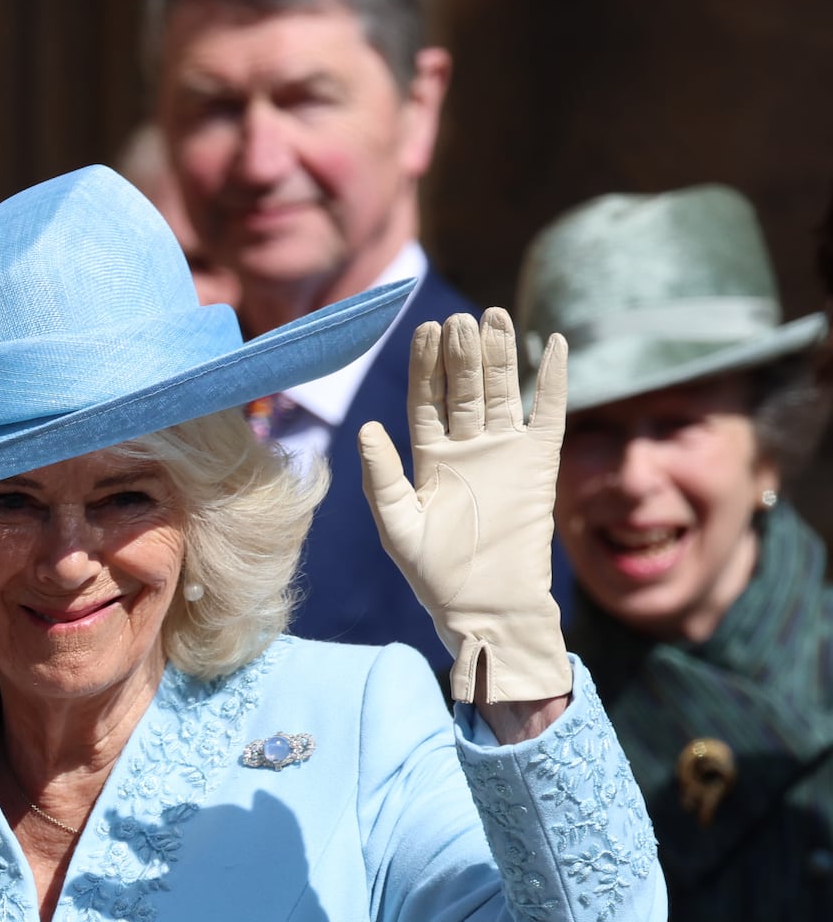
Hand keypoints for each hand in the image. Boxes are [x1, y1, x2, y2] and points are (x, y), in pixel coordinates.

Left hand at [362, 307, 573, 716]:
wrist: (487, 606)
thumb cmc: (434, 575)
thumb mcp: (397, 526)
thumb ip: (381, 477)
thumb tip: (366, 426)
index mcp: (428, 458)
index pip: (426, 398)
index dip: (425, 365)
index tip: (425, 329)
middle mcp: (466, 448)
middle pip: (464, 387)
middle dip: (462, 352)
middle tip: (460, 317)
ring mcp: (504, 453)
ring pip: (502, 392)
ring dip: (500, 355)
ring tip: (495, 315)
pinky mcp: (540, 464)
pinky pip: (549, 413)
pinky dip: (553, 380)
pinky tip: (554, 344)